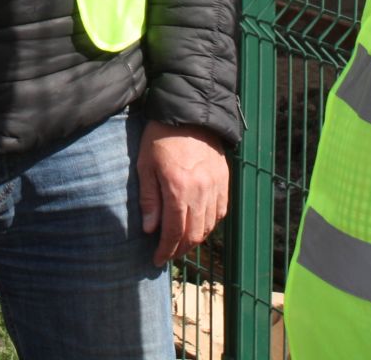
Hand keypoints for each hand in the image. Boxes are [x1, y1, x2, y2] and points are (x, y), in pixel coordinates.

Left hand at [136, 121, 228, 264]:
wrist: (189, 111)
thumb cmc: (160, 136)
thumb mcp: (145, 165)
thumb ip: (149, 199)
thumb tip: (151, 230)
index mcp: (178, 189)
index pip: (174, 232)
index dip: (166, 250)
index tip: (157, 259)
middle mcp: (201, 191)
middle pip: (194, 234)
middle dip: (180, 249)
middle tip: (168, 254)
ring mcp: (216, 186)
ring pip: (209, 226)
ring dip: (196, 239)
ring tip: (182, 242)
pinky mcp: (225, 180)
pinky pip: (221, 211)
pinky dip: (210, 223)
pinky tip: (200, 224)